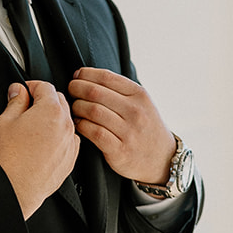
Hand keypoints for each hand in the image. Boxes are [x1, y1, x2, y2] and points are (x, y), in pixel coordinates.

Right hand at [0, 81, 79, 218]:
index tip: (23, 91)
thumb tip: (18, 91)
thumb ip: (15, 101)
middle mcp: (65, 124)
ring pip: (65, 121)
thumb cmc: (10, 157)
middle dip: (44, 100)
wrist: (16, 187)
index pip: (45, 86)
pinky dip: (59, 137)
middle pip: (59, 101)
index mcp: (50, 110)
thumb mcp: (4, 121)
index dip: (31, 86)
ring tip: (33, 128)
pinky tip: (42, 144)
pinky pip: (68, 140)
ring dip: (52, 119)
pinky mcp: (70, 158)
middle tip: (26, 107)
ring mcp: (70, 142)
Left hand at [68, 67, 176, 183]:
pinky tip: (79, 124)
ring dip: (77, 107)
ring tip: (74, 108)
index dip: (86, 74)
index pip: (106, 77)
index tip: (77, 76)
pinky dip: (81, 125)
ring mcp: (128, 132)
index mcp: (139, 95)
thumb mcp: (142, 103)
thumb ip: (120, 90)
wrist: (162, 158)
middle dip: (77, 88)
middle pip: (96, 92)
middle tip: (71, 90)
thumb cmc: (145, 127)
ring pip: (93, 111)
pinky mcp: (120, 150)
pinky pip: (94, 132)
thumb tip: (85, 75)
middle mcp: (135, 112)